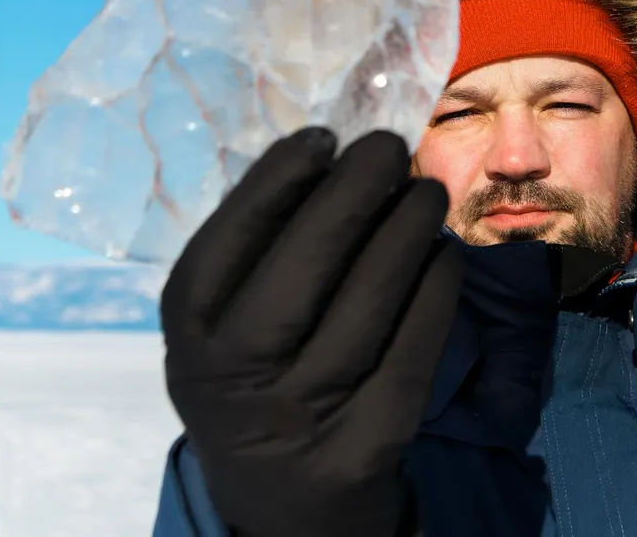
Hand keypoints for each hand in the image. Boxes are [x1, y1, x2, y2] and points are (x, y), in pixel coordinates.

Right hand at [160, 127, 463, 536]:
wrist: (286, 508)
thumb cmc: (260, 384)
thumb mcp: (229, 332)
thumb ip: (261, 258)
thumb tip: (332, 158)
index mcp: (190, 338)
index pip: (225, 244)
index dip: (275, 183)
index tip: (322, 136)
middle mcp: (234, 378)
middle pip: (301, 267)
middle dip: (352, 194)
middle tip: (389, 145)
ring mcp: (300, 416)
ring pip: (366, 305)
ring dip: (405, 232)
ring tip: (428, 190)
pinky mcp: (366, 443)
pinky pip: (412, 350)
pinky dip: (436, 291)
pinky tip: (446, 253)